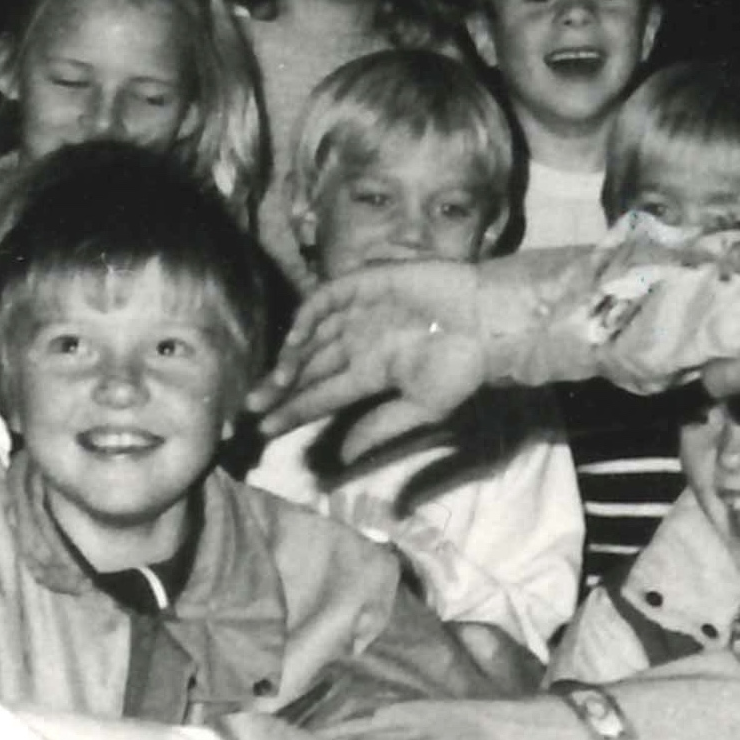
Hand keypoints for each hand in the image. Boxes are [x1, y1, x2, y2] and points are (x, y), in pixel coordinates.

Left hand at [253, 260, 495, 447]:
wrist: (488, 323)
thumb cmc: (464, 367)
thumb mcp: (422, 408)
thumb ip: (380, 427)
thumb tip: (345, 455)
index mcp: (372, 372)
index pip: (322, 394)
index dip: (293, 410)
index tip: (264, 428)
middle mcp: (359, 342)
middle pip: (308, 367)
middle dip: (279, 388)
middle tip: (251, 407)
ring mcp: (360, 312)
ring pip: (312, 336)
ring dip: (290, 358)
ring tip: (272, 383)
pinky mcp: (366, 284)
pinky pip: (326, 299)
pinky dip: (307, 316)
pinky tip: (294, 340)